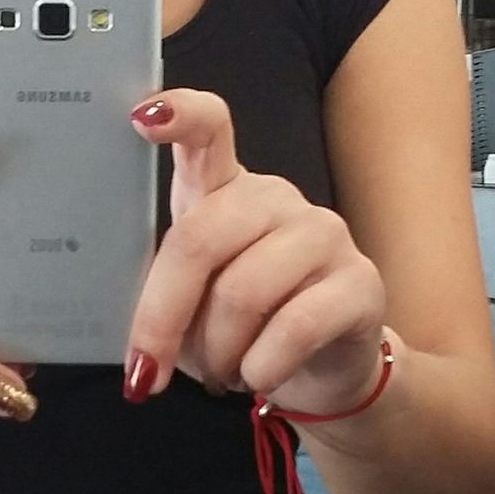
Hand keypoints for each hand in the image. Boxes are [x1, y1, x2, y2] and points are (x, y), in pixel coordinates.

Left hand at [124, 90, 388, 414]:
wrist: (323, 368)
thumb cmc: (242, 327)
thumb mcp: (191, 304)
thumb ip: (164, 295)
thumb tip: (133, 345)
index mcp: (225, 189)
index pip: (209, 130)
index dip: (178, 116)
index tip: (140, 117)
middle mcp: (275, 198)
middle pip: (200, 239)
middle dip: (162, 317)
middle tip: (147, 370)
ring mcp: (323, 234)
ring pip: (243, 293)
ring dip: (218, 353)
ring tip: (222, 373)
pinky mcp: (361, 281)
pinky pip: (294, 328)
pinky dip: (260, 368)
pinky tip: (259, 377)